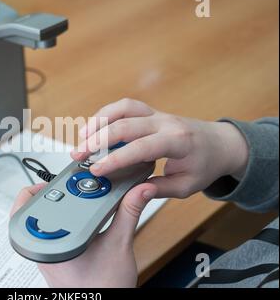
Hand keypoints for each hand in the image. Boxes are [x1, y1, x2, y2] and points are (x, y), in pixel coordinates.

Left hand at [10, 182, 157, 287]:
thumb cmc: (103, 289)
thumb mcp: (119, 245)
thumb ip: (129, 213)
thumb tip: (138, 190)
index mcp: (50, 242)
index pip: (30, 202)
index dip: (44, 184)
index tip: (64, 178)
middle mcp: (42, 248)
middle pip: (35, 207)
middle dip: (55, 193)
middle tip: (75, 187)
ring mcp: (47, 254)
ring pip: (43, 220)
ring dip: (60, 207)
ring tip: (79, 201)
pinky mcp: (54, 259)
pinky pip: (52, 232)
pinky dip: (65, 220)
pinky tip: (82, 218)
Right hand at [72, 98, 248, 198]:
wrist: (220, 143)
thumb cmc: (205, 164)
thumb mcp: (187, 186)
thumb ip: (159, 189)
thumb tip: (133, 192)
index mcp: (178, 141)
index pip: (140, 148)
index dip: (115, 159)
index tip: (96, 170)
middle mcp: (165, 122)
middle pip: (125, 124)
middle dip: (98, 140)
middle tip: (79, 155)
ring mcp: (157, 114)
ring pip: (123, 108)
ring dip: (99, 120)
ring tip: (81, 138)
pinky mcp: (150, 112)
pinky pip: (125, 106)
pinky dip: (106, 114)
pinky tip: (94, 128)